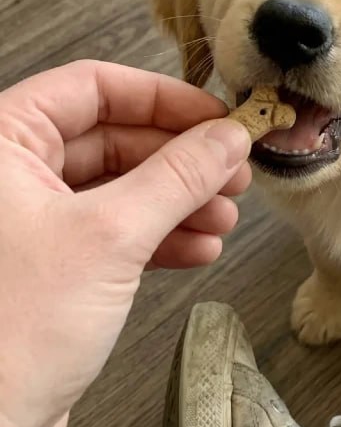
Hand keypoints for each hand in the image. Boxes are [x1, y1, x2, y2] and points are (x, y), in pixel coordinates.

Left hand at [0, 60, 251, 426]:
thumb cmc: (6, 337)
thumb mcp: (110, 236)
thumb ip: (177, 176)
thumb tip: (226, 138)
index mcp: (2, 145)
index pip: (92, 89)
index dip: (162, 99)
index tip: (214, 117)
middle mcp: (14, 178)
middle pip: (116, 140)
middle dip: (181, 160)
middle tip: (231, 169)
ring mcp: (37, 224)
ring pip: (124, 189)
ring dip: (181, 202)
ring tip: (221, 217)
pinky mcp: (57, 267)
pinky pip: (120, 233)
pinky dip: (163, 238)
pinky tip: (197, 249)